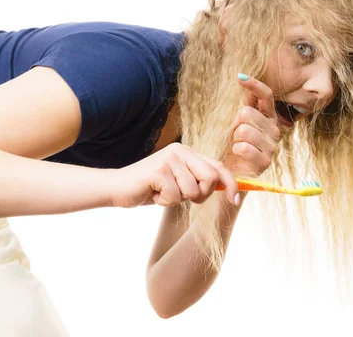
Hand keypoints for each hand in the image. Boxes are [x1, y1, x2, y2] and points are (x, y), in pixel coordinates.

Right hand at [108, 143, 238, 207]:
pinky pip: (175, 197)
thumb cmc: (150, 188)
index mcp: (187, 153)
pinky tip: (153, 193)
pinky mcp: (159, 170)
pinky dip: (164, 202)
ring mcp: (169, 159)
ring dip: (177, 200)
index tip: (234, 200)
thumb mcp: (178, 183)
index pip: (218, 167)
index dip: (231, 184)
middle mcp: (180, 151)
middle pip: (210, 178)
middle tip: (180, 196)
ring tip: (161, 192)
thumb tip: (228, 188)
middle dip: (200, 194)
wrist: (117, 188)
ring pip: (192, 191)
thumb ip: (198, 180)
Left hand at [224, 74, 279, 175]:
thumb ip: (244, 103)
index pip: (266, 96)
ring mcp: (272, 146)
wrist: (231, 170)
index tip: (239, 77)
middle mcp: (274, 129)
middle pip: (248, 113)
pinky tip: (238, 154)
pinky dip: (236, 150)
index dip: (254, 85)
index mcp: (268, 116)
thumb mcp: (236, 121)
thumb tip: (243, 77)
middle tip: (235, 135)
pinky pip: (244, 148)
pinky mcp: (266, 161)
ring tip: (236, 145)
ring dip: (234, 138)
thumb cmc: (233, 143)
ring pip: (244, 130)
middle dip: (235, 123)